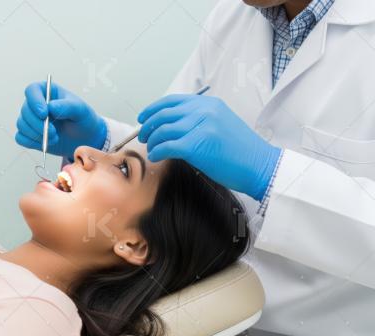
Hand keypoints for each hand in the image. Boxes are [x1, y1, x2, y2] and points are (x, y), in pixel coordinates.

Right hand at [15, 81, 106, 159]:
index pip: (32, 90)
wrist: (83, 138)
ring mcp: (30, 119)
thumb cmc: (82, 119)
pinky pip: (21, 138)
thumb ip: (67, 106)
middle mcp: (35, 104)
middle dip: (38, 124)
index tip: (44, 114)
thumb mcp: (80, 110)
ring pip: (22, 125)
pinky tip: (46, 143)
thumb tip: (50, 107)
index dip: (35, 101)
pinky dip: (32, 142)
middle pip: (25, 110)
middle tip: (53, 132)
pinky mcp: (28, 134)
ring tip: (54, 138)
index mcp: (46, 91)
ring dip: (37, 134)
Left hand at [137, 94, 280, 200]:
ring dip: (152, 141)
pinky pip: (166, 146)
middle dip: (148, 126)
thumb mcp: (220, 124)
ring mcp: (201, 127)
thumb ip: (197, 119)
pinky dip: (157, 152)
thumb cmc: (240, 150)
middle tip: (143, 137)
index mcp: (209, 104)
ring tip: (151, 148)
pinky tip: (156, 156)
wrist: (260, 166)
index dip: (153, 109)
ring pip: (163, 130)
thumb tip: (168, 125)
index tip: (143, 118)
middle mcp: (204, 111)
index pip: (172, 101)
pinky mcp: (197, 146)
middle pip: (164, 114)